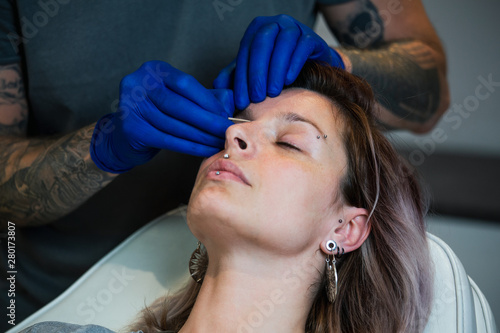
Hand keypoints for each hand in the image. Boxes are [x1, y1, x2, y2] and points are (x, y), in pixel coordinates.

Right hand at [90, 61, 234, 172]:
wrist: (124, 135)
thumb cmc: (158, 113)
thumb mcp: (176, 96)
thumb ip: (200, 96)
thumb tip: (229, 104)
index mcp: (154, 70)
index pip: (185, 83)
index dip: (207, 101)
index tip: (225, 115)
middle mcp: (138, 83)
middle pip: (180, 105)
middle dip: (208, 121)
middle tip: (227, 131)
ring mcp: (131, 106)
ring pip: (175, 125)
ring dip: (202, 136)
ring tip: (219, 142)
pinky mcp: (132, 129)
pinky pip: (168, 140)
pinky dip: (190, 147)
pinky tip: (206, 150)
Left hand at [213, 14, 343, 109]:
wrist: (310, 66)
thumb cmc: (278, 69)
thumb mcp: (253, 71)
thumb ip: (235, 76)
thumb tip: (217, 86)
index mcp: (257, 29)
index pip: (245, 52)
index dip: (241, 78)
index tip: (241, 101)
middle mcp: (275, 24)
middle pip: (262, 44)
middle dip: (258, 73)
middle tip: (257, 98)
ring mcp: (294, 27)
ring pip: (283, 43)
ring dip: (276, 70)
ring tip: (273, 92)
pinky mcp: (311, 37)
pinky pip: (302, 46)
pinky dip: (294, 63)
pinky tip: (289, 80)